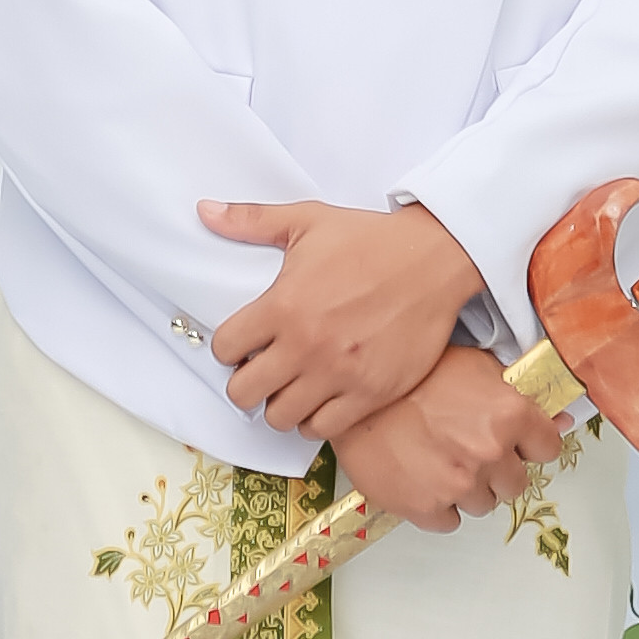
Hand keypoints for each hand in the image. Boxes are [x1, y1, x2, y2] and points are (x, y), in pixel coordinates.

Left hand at [202, 198, 483, 443]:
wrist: (434, 259)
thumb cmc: (369, 239)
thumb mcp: (307, 220)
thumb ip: (251, 220)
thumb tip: (204, 210)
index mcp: (283, 306)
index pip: (224, 349)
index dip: (228, 348)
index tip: (243, 344)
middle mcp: (306, 346)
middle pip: (244, 393)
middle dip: (245, 383)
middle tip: (262, 370)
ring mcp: (339, 374)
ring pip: (281, 417)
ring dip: (279, 404)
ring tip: (291, 386)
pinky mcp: (371, 393)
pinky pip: (323, 429)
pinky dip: (315, 419)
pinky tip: (320, 398)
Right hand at [335, 362, 571, 540]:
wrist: (354, 399)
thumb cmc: (410, 377)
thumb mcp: (473, 366)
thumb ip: (517, 394)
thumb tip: (557, 419)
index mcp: (508, 415)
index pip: (548, 448)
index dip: (531, 444)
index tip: (517, 443)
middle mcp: (489, 452)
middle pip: (516, 482)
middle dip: (498, 468)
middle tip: (469, 449)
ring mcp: (458, 484)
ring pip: (484, 504)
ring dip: (468, 487)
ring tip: (441, 460)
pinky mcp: (426, 508)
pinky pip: (449, 521)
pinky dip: (439, 506)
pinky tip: (424, 478)